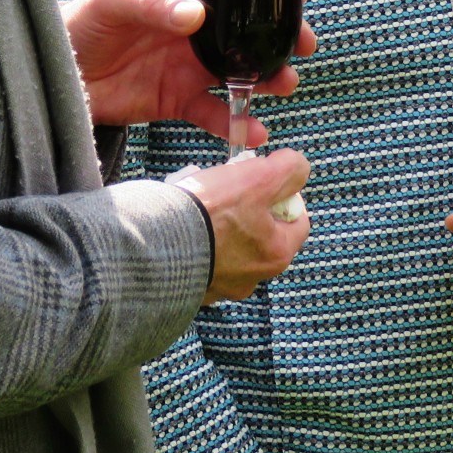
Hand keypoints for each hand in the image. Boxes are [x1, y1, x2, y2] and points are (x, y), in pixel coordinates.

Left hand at [63, 0, 315, 147]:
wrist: (51, 76)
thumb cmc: (77, 25)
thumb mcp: (110, 3)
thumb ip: (152, 4)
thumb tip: (195, 14)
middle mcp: (191, 31)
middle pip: (246, 31)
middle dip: (279, 37)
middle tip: (303, 46)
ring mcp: (187, 67)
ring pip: (239, 72)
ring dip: (266, 78)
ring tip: (285, 86)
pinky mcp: (177, 101)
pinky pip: (214, 112)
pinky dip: (236, 122)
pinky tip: (252, 130)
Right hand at [172, 149, 311, 302]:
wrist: (153, 246)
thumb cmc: (210, 212)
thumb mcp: (259, 178)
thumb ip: (290, 169)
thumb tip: (297, 166)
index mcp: (277, 255)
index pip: (298, 219)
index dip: (284, 193)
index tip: (261, 179)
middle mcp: (253, 278)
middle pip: (263, 231)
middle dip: (249, 206)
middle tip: (228, 188)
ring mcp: (221, 285)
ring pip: (232, 245)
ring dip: (222, 225)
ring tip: (200, 204)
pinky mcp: (193, 287)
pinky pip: (204, 257)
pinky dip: (198, 241)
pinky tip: (184, 225)